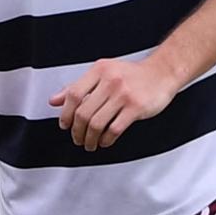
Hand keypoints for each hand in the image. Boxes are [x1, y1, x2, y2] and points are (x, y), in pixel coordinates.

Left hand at [48, 58, 178, 150]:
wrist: (162, 72)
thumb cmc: (132, 74)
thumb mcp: (103, 72)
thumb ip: (78, 86)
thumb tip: (54, 100)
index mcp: (99, 70)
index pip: (74, 94)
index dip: (66, 113)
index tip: (65, 125)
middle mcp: (110, 81)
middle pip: (83, 112)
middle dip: (77, 131)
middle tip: (77, 139)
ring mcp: (123, 94)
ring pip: (97, 123)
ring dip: (89, 139)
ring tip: (89, 144)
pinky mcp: (136, 108)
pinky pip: (114, 129)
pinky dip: (106, 139)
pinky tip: (104, 142)